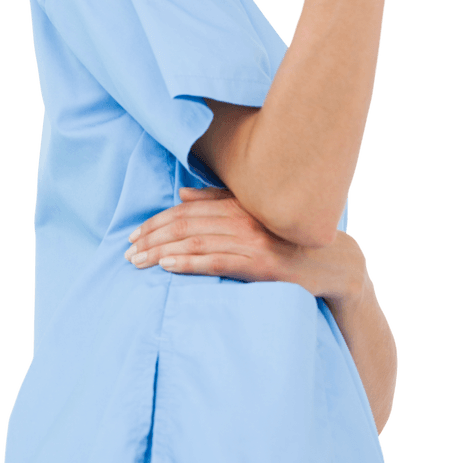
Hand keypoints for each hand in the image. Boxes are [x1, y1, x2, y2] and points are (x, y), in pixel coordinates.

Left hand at [124, 186, 367, 302]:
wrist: (334, 263)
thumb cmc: (292, 240)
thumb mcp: (256, 215)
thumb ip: (219, 203)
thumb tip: (182, 196)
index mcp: (240, 205)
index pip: (187, 211)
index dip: (157, 221)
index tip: (134, 234)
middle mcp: (244, 218)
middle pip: (186, 224)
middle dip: (152, 237)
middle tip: (126, 251)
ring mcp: (254, 241)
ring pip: (197, 242)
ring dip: (161, 251)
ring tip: (137, 261)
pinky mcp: (263, 265)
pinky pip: (219, 262)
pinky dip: (189, 263)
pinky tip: (168, 266)